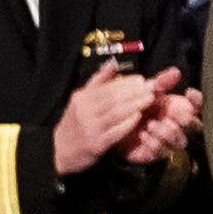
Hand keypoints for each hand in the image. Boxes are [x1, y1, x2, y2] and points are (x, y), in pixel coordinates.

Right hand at [49, 62, 166, 176]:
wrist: (60, 150)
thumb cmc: (75, 122)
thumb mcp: (81, 99)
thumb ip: (98, 81)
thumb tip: (113, 64)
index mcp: (82, 98)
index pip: (107, 88)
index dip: (126, 82)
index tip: (142, 79)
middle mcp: (85, 112)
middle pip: (114, 99)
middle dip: (135, 92)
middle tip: (152, 87)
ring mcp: (90, 128)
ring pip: (116, 113)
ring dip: (135, 105)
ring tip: (150, 99)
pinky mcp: (96, 144)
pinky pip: (115, 132)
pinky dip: (127, 124)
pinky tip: (138, 117)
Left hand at [122, 76, 200, 167]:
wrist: (115, 125)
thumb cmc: (137, 107)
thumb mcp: (147, 91)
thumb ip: (161, 82)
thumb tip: (176, 71)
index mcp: (179, 109)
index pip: (197, 106)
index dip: (197, 101)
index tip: (188, 92)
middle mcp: (178, 126)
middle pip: (195, 126)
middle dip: (185, 120)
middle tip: (171, 114)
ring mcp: (169, 141)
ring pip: (180, 142)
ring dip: (168, 132)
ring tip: (151, 125)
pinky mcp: (157, 154)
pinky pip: (162, 152)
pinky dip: (153, 143)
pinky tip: (143, 135)